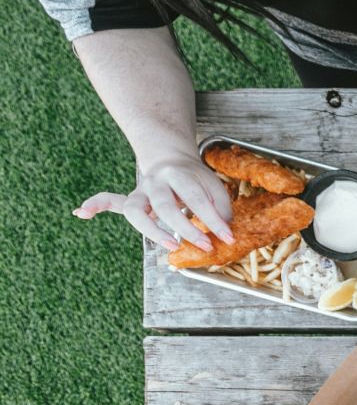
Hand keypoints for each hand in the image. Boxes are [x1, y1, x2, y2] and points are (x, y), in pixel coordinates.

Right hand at [74, 150, 233, 252]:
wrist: (172, 160)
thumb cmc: (195, 179)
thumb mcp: (214, 186)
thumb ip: (220, 206)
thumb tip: (224, 230)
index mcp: (180, 174)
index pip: (197, 198)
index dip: (214, 220)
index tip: (226, 237)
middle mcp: (156, 182)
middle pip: (165, 206)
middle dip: (185, 228)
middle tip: (204, 244)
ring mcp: (141, 191)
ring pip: (135, 209)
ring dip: (150, 230)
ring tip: (169, 244)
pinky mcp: (131, 200)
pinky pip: (109, 200)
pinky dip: (95, 205)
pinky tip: (82, 213)